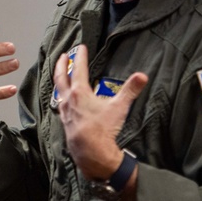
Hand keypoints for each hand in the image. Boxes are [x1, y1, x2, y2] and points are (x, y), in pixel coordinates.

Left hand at [52, 44, 146, 180]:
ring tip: (61, 74)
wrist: (91, 153)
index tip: (81, 47)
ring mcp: (64, 111)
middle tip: (64, 55)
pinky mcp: (65, 121)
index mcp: (79, 92)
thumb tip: (142, 75)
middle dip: (62, 64)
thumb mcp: (119, 108)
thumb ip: (130, 90)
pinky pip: (60, 104)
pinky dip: (61, 96)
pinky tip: (64, 99)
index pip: (79, 69)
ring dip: (59, 79)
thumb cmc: (103, 129)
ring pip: (59, 90)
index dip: (81, 56)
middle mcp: (68, 99)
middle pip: (61, 77)